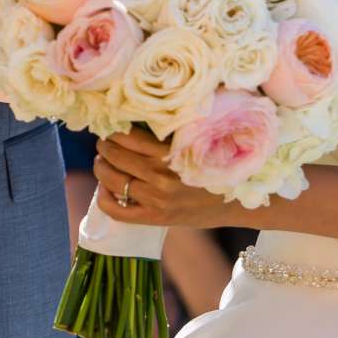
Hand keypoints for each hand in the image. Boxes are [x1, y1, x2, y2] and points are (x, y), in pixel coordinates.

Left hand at [93, 130, 216, 228]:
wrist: (236, 201)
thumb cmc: (215, 166)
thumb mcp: (195, 142)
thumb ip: (167, 135)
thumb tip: (133, 120)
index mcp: (171, 151)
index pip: (128, 136)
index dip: (114, 131)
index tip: (112, 129)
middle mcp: (161, 174)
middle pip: (116, 155)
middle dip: (104, 147)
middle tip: (104, 144)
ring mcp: (157, 198)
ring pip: (112, 179)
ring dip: (101, 168)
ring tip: (103, 163)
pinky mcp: (155, 217)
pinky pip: (116, 210)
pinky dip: (103, 198)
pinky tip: (105, 190)